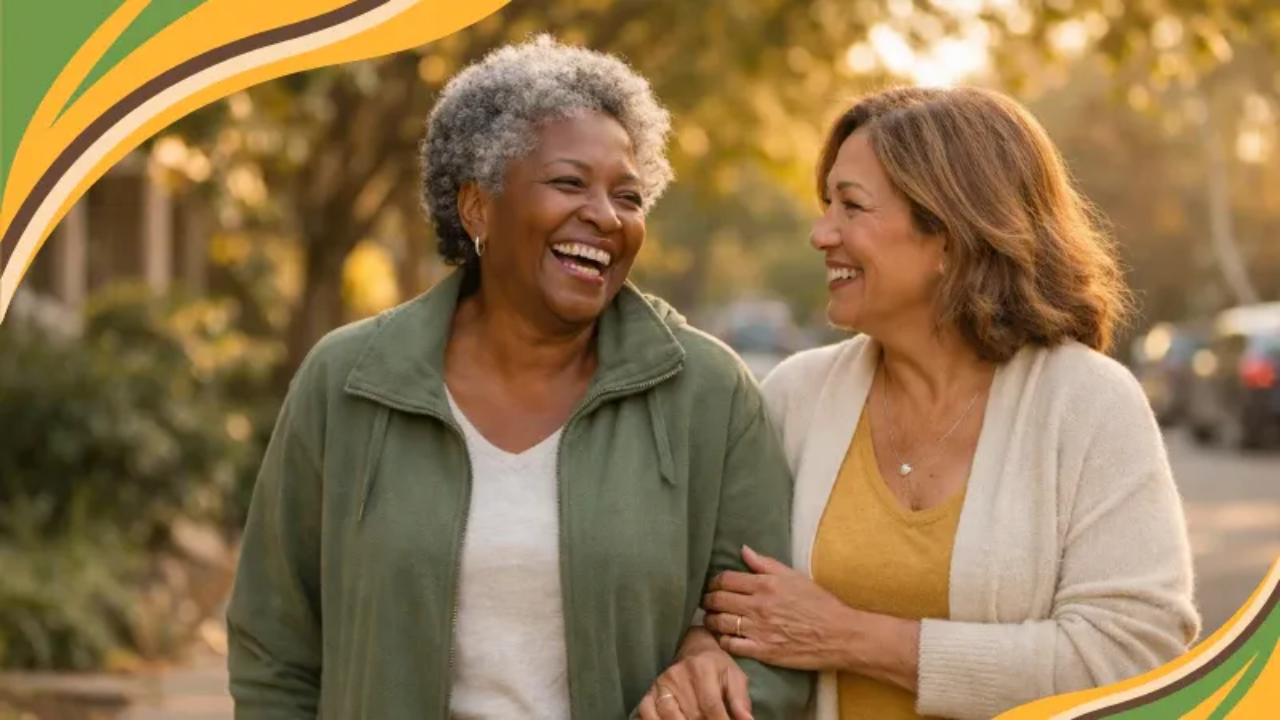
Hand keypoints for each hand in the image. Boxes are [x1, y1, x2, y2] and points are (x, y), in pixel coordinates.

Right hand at [636, 631, 752, 719]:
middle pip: (692, 715)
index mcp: (702, 669)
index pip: (711, 707)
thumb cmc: (717, 668)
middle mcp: (678, 675)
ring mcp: (661, 684)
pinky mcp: (649, 692)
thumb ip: (740, 701)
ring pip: (669, 716)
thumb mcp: (735, 678)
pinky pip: (647, 712)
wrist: (694, 649)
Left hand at [703, 545, 858, 670]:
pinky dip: (722, 641)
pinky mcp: (762, 651)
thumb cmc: (820, 604)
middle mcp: (758, 606)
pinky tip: (725, 638)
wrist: (839, 635)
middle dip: (707, 600)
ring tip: (712, 620)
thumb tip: (743, 550)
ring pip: (719, 623)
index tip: (713, 586)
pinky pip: (730, 646)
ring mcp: (759, 630)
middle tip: (707, 602)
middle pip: (717, 600)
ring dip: (711, 620)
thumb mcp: (795, 576)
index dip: (714, 582)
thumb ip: (766, 564)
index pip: (725, 579)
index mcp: (765, 585)